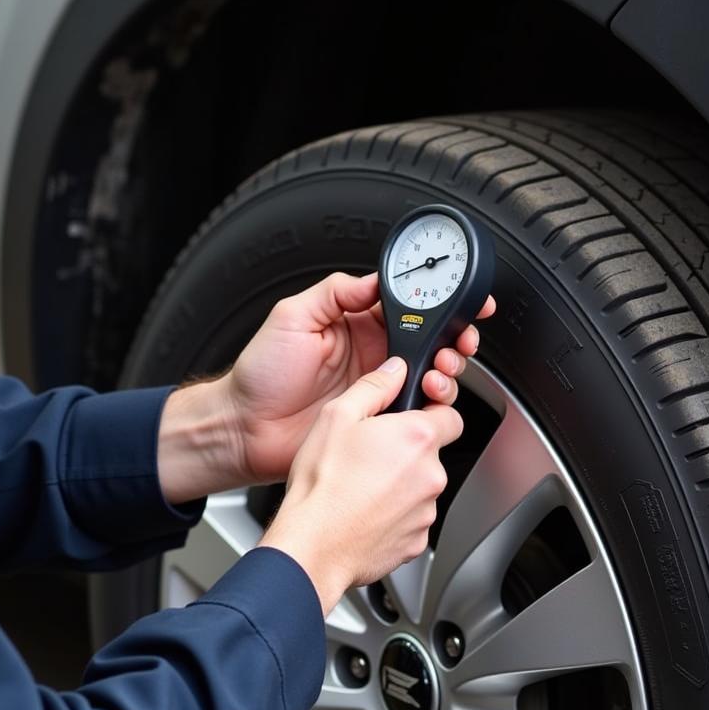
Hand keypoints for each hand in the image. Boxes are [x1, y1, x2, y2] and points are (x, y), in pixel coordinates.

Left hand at [223, 272, 493, 486]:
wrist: (246, 429)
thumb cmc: (261, 375)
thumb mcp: (290, 317)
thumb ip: (334, 292)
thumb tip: (372, 280)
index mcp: (355, 322)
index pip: (407, 303)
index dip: (438, 300)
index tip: (462, 298)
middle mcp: (373, 352)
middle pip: (430, 338)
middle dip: (455, 336)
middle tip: (461, 340)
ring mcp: (379, 387)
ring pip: (432, 372)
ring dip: (447, 369)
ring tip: (441, 370)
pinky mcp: (380, 419)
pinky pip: (418, 410)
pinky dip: (434, 404)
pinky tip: (428, 397)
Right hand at [259, 357, 461, 614]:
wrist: (313, 545)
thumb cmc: (322, 485)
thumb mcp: (337, 416)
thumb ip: (374, 386)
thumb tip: (394, 370)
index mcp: (417, 437)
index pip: (450, 414)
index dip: (431, 413)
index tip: (410, 418)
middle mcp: (431, 474)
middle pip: (432, 453)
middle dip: (407, 451)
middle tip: (370, 454)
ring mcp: (426, 512)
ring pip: (421, 487)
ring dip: (401, 484)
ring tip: (361, 486)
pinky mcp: (417, 542)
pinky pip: (412, 519)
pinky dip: (394, 514)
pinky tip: (364, 510)